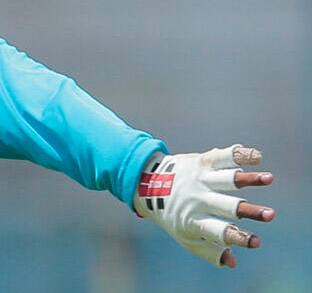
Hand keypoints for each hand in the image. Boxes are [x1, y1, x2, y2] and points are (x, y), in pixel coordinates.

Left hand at [135, 144, 274, 267]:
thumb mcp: (185, 236)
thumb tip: (233, 262)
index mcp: (194, 220)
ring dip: (249, 178)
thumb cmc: (173, 215)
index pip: (217, 231)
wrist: (147, 183)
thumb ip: (209, 252)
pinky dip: (239, 155)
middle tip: (270, 214)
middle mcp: (198, 199)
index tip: (256, 242)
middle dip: (249, 210)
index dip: (236, 237)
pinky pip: (223, 156)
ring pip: (228, 178)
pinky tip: (257, 157)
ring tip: (269, 179)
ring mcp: (200, 179)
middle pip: (227, 206)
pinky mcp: (202, 162)